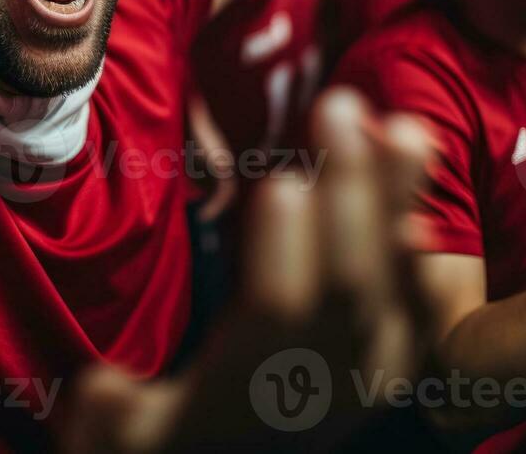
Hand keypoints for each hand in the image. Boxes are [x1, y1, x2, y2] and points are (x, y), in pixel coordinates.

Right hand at [59, 89, 429, 451]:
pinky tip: (418, 186)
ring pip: (391, 283)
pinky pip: (418, 300)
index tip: (279, 183)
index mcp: (244, 395)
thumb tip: (105, 386)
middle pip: (347, 285)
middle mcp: (315, 390)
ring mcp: (361, 378)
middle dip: (348, 191)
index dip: (282, 256)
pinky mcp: (388, 364)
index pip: (276, 319)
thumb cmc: (162, 438)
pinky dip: (420, 240)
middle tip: (338, 105)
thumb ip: (111, 415)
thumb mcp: (116, 437)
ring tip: (403, 125)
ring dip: (396, 200)